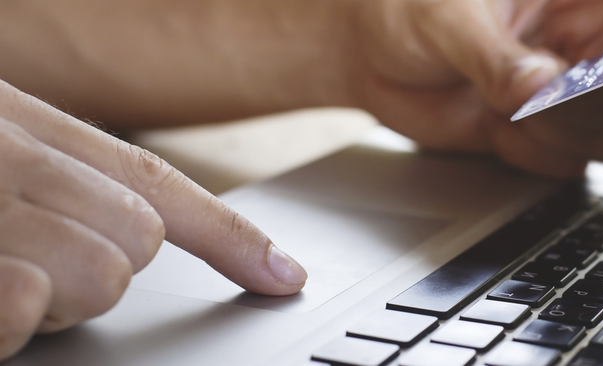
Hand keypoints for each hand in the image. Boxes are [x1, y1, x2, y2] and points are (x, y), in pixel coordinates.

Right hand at [0, 80, 306, 359]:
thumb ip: (57, 183)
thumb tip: (142, 225)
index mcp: (22, 122)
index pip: (152, 178)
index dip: (228, 234)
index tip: (284, 275)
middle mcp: (11, 150)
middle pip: (144, 234)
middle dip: (102, 271)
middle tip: (30, 271)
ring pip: (104, 277)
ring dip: (54, 303)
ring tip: (1, 278)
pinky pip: (29, 302)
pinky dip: (10, 322)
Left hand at [347, 0, 602, 176]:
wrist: (369, 53)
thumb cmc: (406, 7)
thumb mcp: (446, 17)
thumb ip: (498, 57)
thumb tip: (542, 93)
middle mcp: (589, 39)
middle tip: (562, 90)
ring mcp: (573, 94)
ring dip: (568, 133)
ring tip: (508, 107)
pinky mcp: (550, 136)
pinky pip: (572, 163)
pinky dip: (533, 154)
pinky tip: (493, 123)